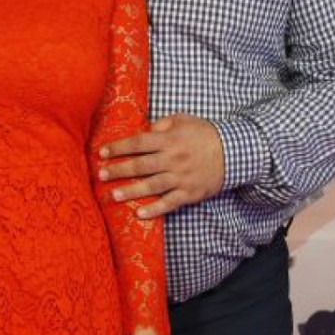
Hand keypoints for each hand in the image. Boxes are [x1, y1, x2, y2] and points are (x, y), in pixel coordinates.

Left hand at [98, 113, 224, 218]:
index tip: (102, 152)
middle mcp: (173, 159)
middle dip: (119, 169)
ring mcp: (181, 177)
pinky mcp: (189, 193)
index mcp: (169, 139)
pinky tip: (139, 214)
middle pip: (140, 165)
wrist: (233, 152)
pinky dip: (155, 209)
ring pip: (151, 185)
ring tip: (113, 195)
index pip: (138, 142)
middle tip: (101, 174)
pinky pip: (169, 203)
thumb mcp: (183, 120)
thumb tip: (144, 130)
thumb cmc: (204, 133)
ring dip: (131, 190)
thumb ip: (161, 124)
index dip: (119, 147)